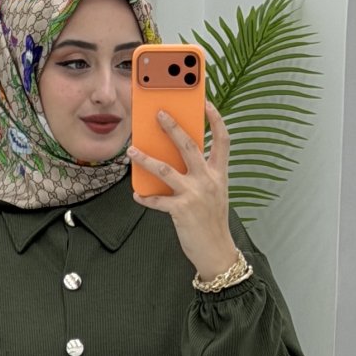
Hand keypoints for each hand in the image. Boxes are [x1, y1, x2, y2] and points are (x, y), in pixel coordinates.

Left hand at [127, 98, 237, 278]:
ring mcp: (194, 194)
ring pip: (165, 169)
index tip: (206, 103)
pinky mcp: (181, 210)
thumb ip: (200, 175)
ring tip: (132, 151)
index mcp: (219, 174)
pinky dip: (145, 198)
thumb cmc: (212, 222)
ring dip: (146, 159)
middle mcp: (208, 180)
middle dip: (172, 127)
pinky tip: (137, 195)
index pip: (223, 140)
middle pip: (189, 145)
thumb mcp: (213, 194)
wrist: (216, 252)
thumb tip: (175, 160)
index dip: (216, 119)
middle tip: (159, 113)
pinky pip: (157, 200)